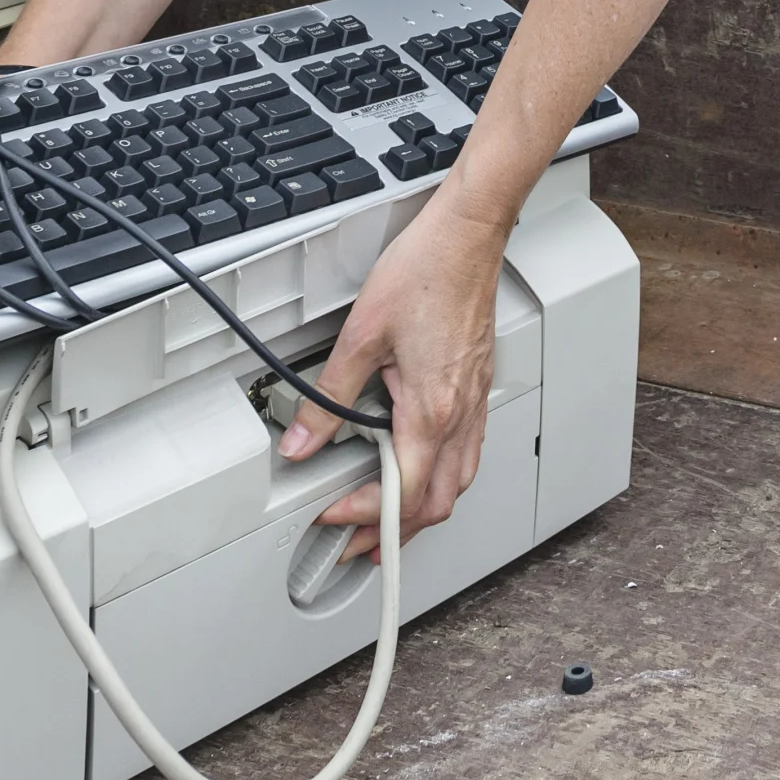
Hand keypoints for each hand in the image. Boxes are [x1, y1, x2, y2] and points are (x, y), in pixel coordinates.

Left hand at [287, 194, 507, 560]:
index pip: (401, 493)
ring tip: (388, 519)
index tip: (331, 519)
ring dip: (422, 511)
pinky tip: (422, 466)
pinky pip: (467, 453)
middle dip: (395, 533)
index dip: (364, 518)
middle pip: (436, 502)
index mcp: (431, 409)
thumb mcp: (362, 335)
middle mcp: (461, 413)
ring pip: (458, 482)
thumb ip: (326, 397)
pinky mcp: (479, 386)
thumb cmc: (426, 271)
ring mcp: (475, 401)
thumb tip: (300, 441)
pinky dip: (442, 477)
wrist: (469, 235)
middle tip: (357, 543)